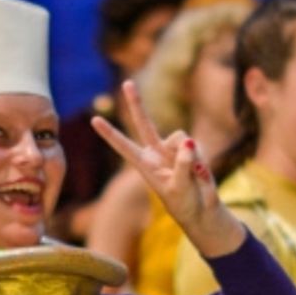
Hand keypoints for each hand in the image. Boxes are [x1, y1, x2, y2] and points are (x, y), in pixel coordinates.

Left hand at [92, 80, 244, 257]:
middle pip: (144, 123)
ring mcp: (173, 150)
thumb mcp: (180, 188)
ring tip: (192, 176)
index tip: (94, 120)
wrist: (201, 211)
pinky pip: (196, 145)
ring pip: (182, 137)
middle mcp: (156, 153)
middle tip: (128, 83)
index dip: (110, 133)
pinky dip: (201, 158)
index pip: (123, 146)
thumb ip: (182, 165)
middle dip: (136, 103)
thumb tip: (189, 143)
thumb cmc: (184, 204)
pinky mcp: (190, 151)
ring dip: (190, 154)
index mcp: (144, 165)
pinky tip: (200, 172)